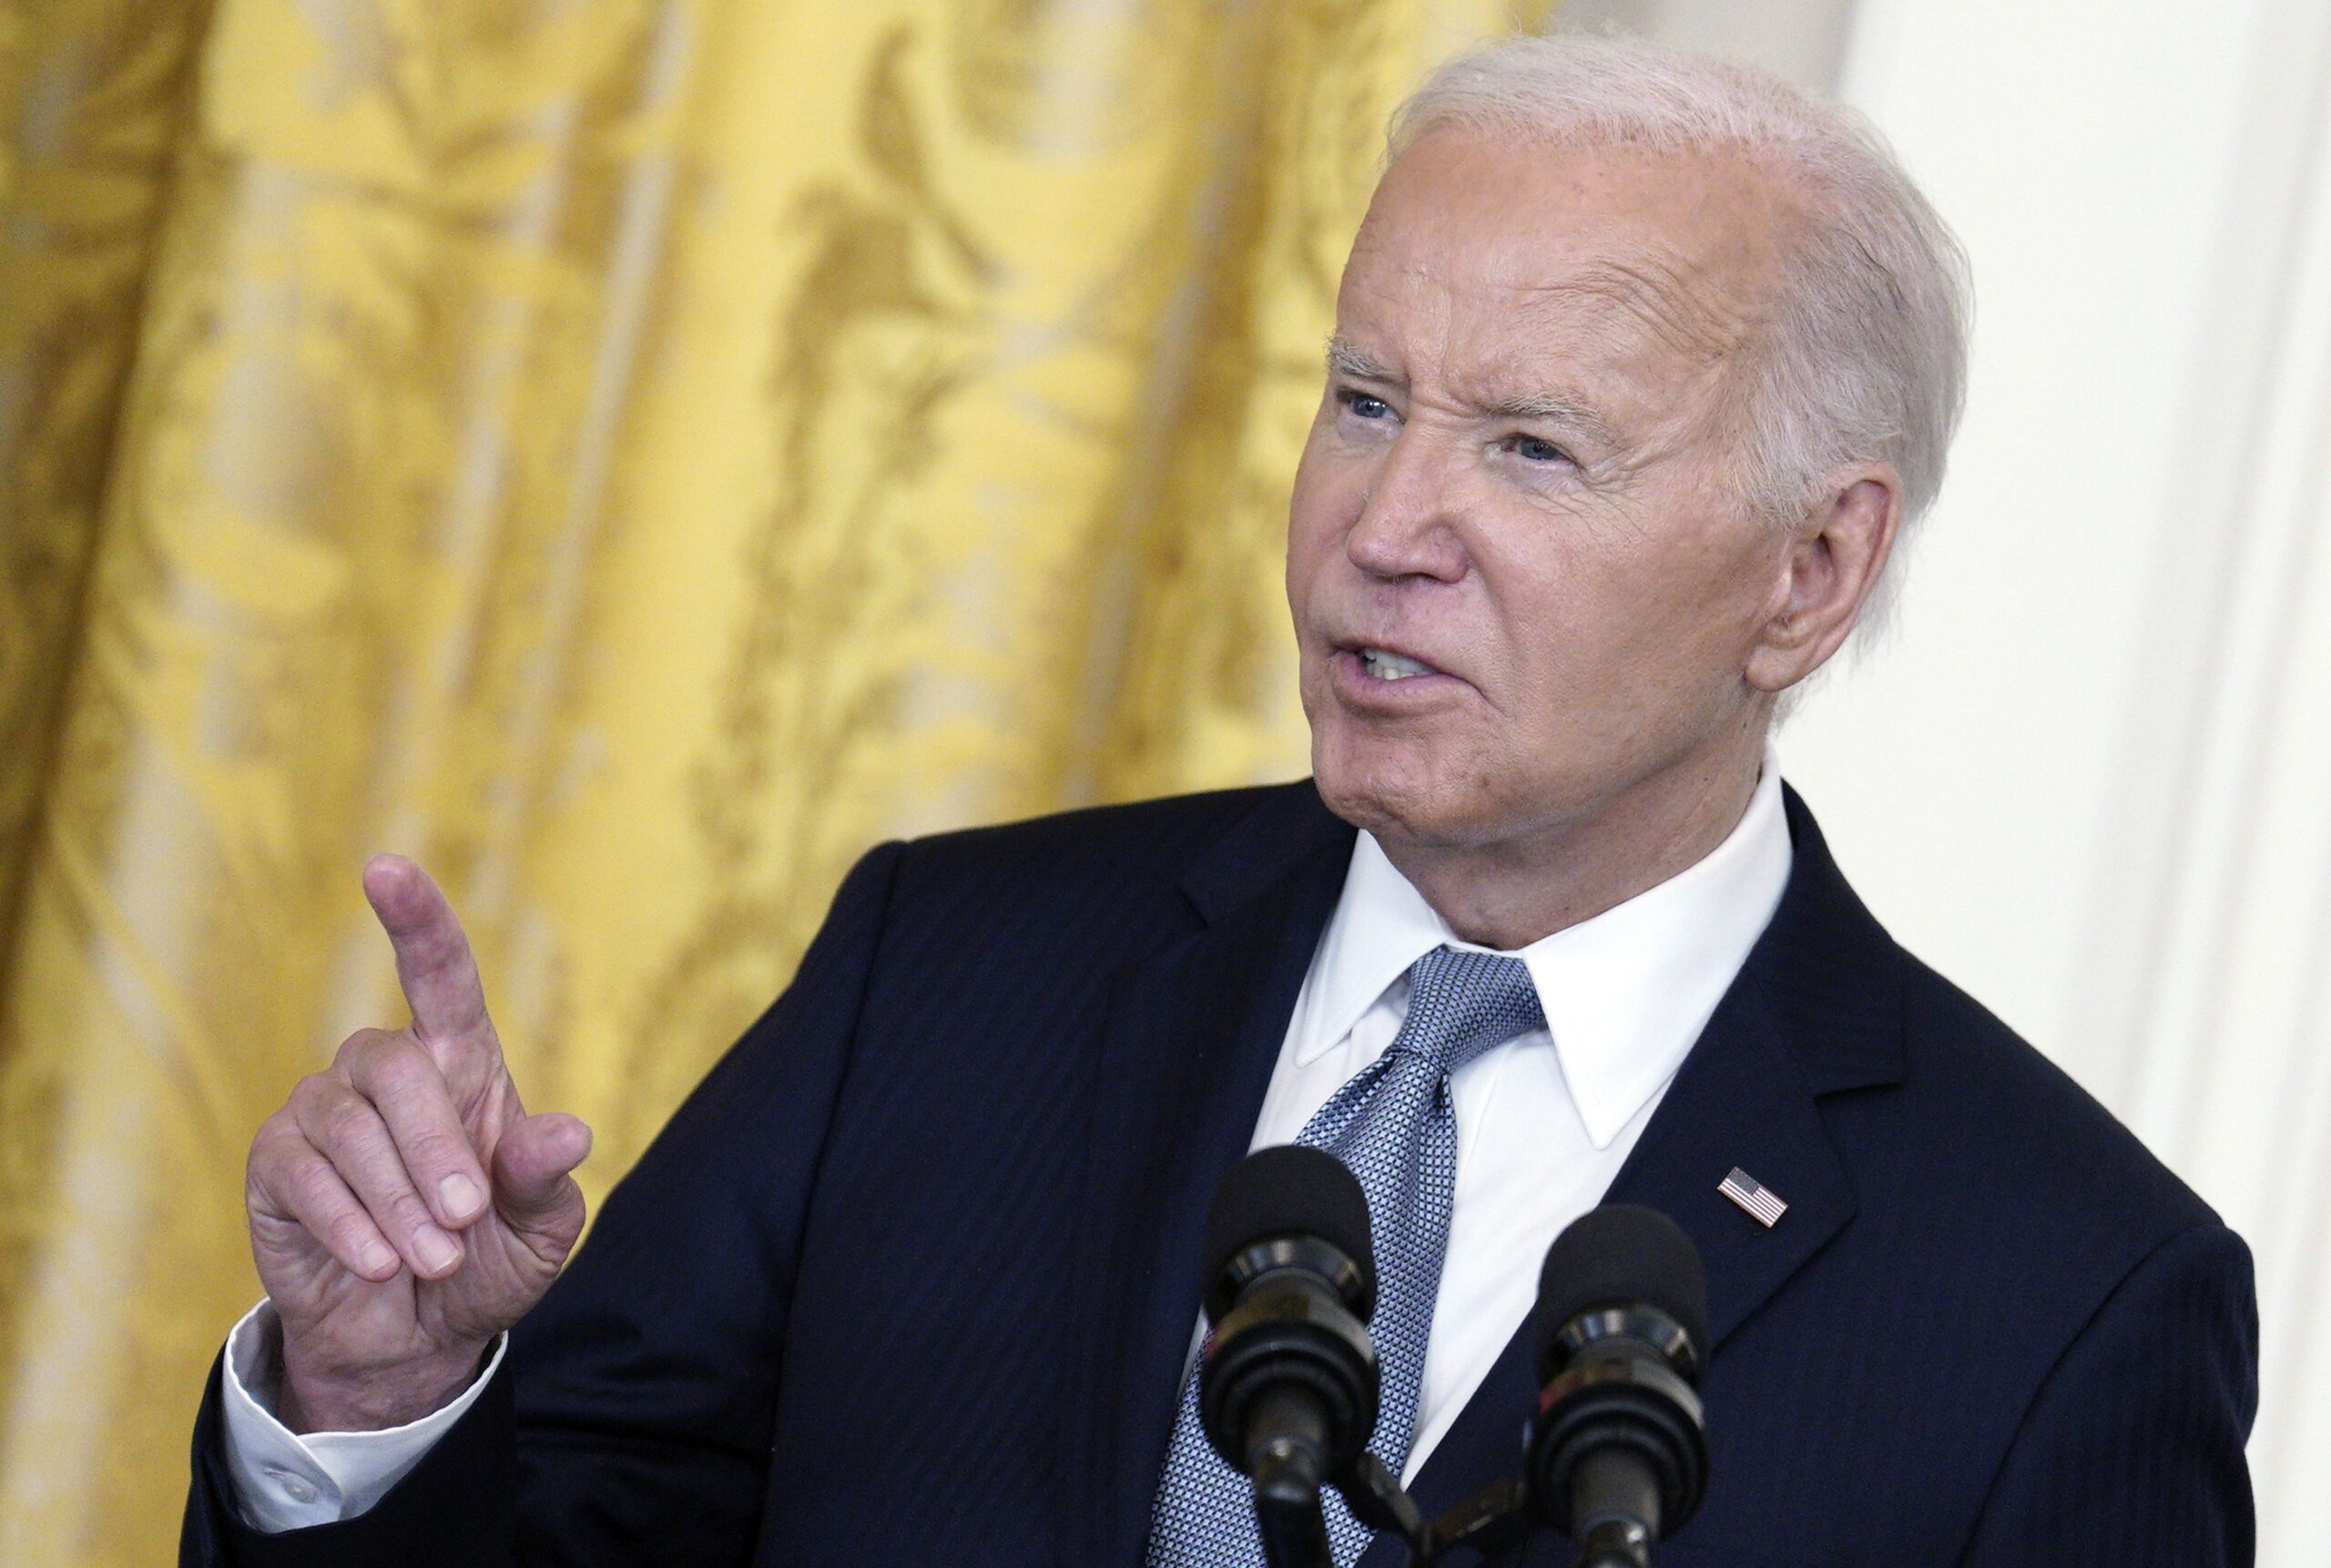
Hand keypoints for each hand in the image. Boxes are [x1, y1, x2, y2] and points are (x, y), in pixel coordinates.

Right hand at [245, 855, 591, 1431]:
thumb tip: (571, 1131)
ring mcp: (323, 1113)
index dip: (415, 918)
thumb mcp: (539, 1230)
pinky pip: (304, 1176)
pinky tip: (380, 1264)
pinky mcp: (276, 1165)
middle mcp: (386, 1071)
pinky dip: (351, 1225)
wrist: (417, 1337)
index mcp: (460, 1063)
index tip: (386, 867)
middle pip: (396, 1065)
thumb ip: (546, 1179)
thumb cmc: (486, 1261)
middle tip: (463, 1223)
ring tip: (432, 1260)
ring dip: (398, 1203)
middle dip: (434, 1149)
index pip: (437, 972)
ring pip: (350, 1128)